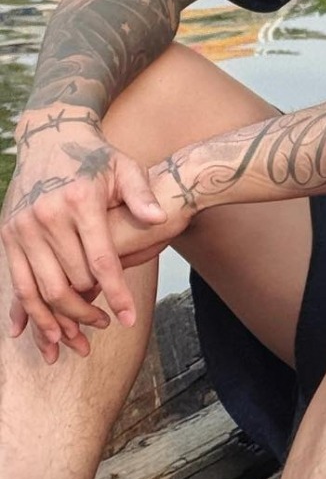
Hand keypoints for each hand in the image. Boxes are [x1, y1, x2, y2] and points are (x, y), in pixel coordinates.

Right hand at [2, 113, 166, 360]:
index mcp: (80, 202)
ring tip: (76, 341)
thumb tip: (158, 219)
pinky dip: (28, 311)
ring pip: (40, 289)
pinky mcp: (7, 234)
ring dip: (58, 320)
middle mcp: (47, 216)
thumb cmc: (97, 157)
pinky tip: (39, 333)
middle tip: (104, 326)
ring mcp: (22, 227)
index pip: (101, 261)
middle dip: (87, 311)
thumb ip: (141, 194)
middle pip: (70, 282)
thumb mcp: (126, 167)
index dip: (116, 294)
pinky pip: (17, 282)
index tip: (128, 320)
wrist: (51, 137)